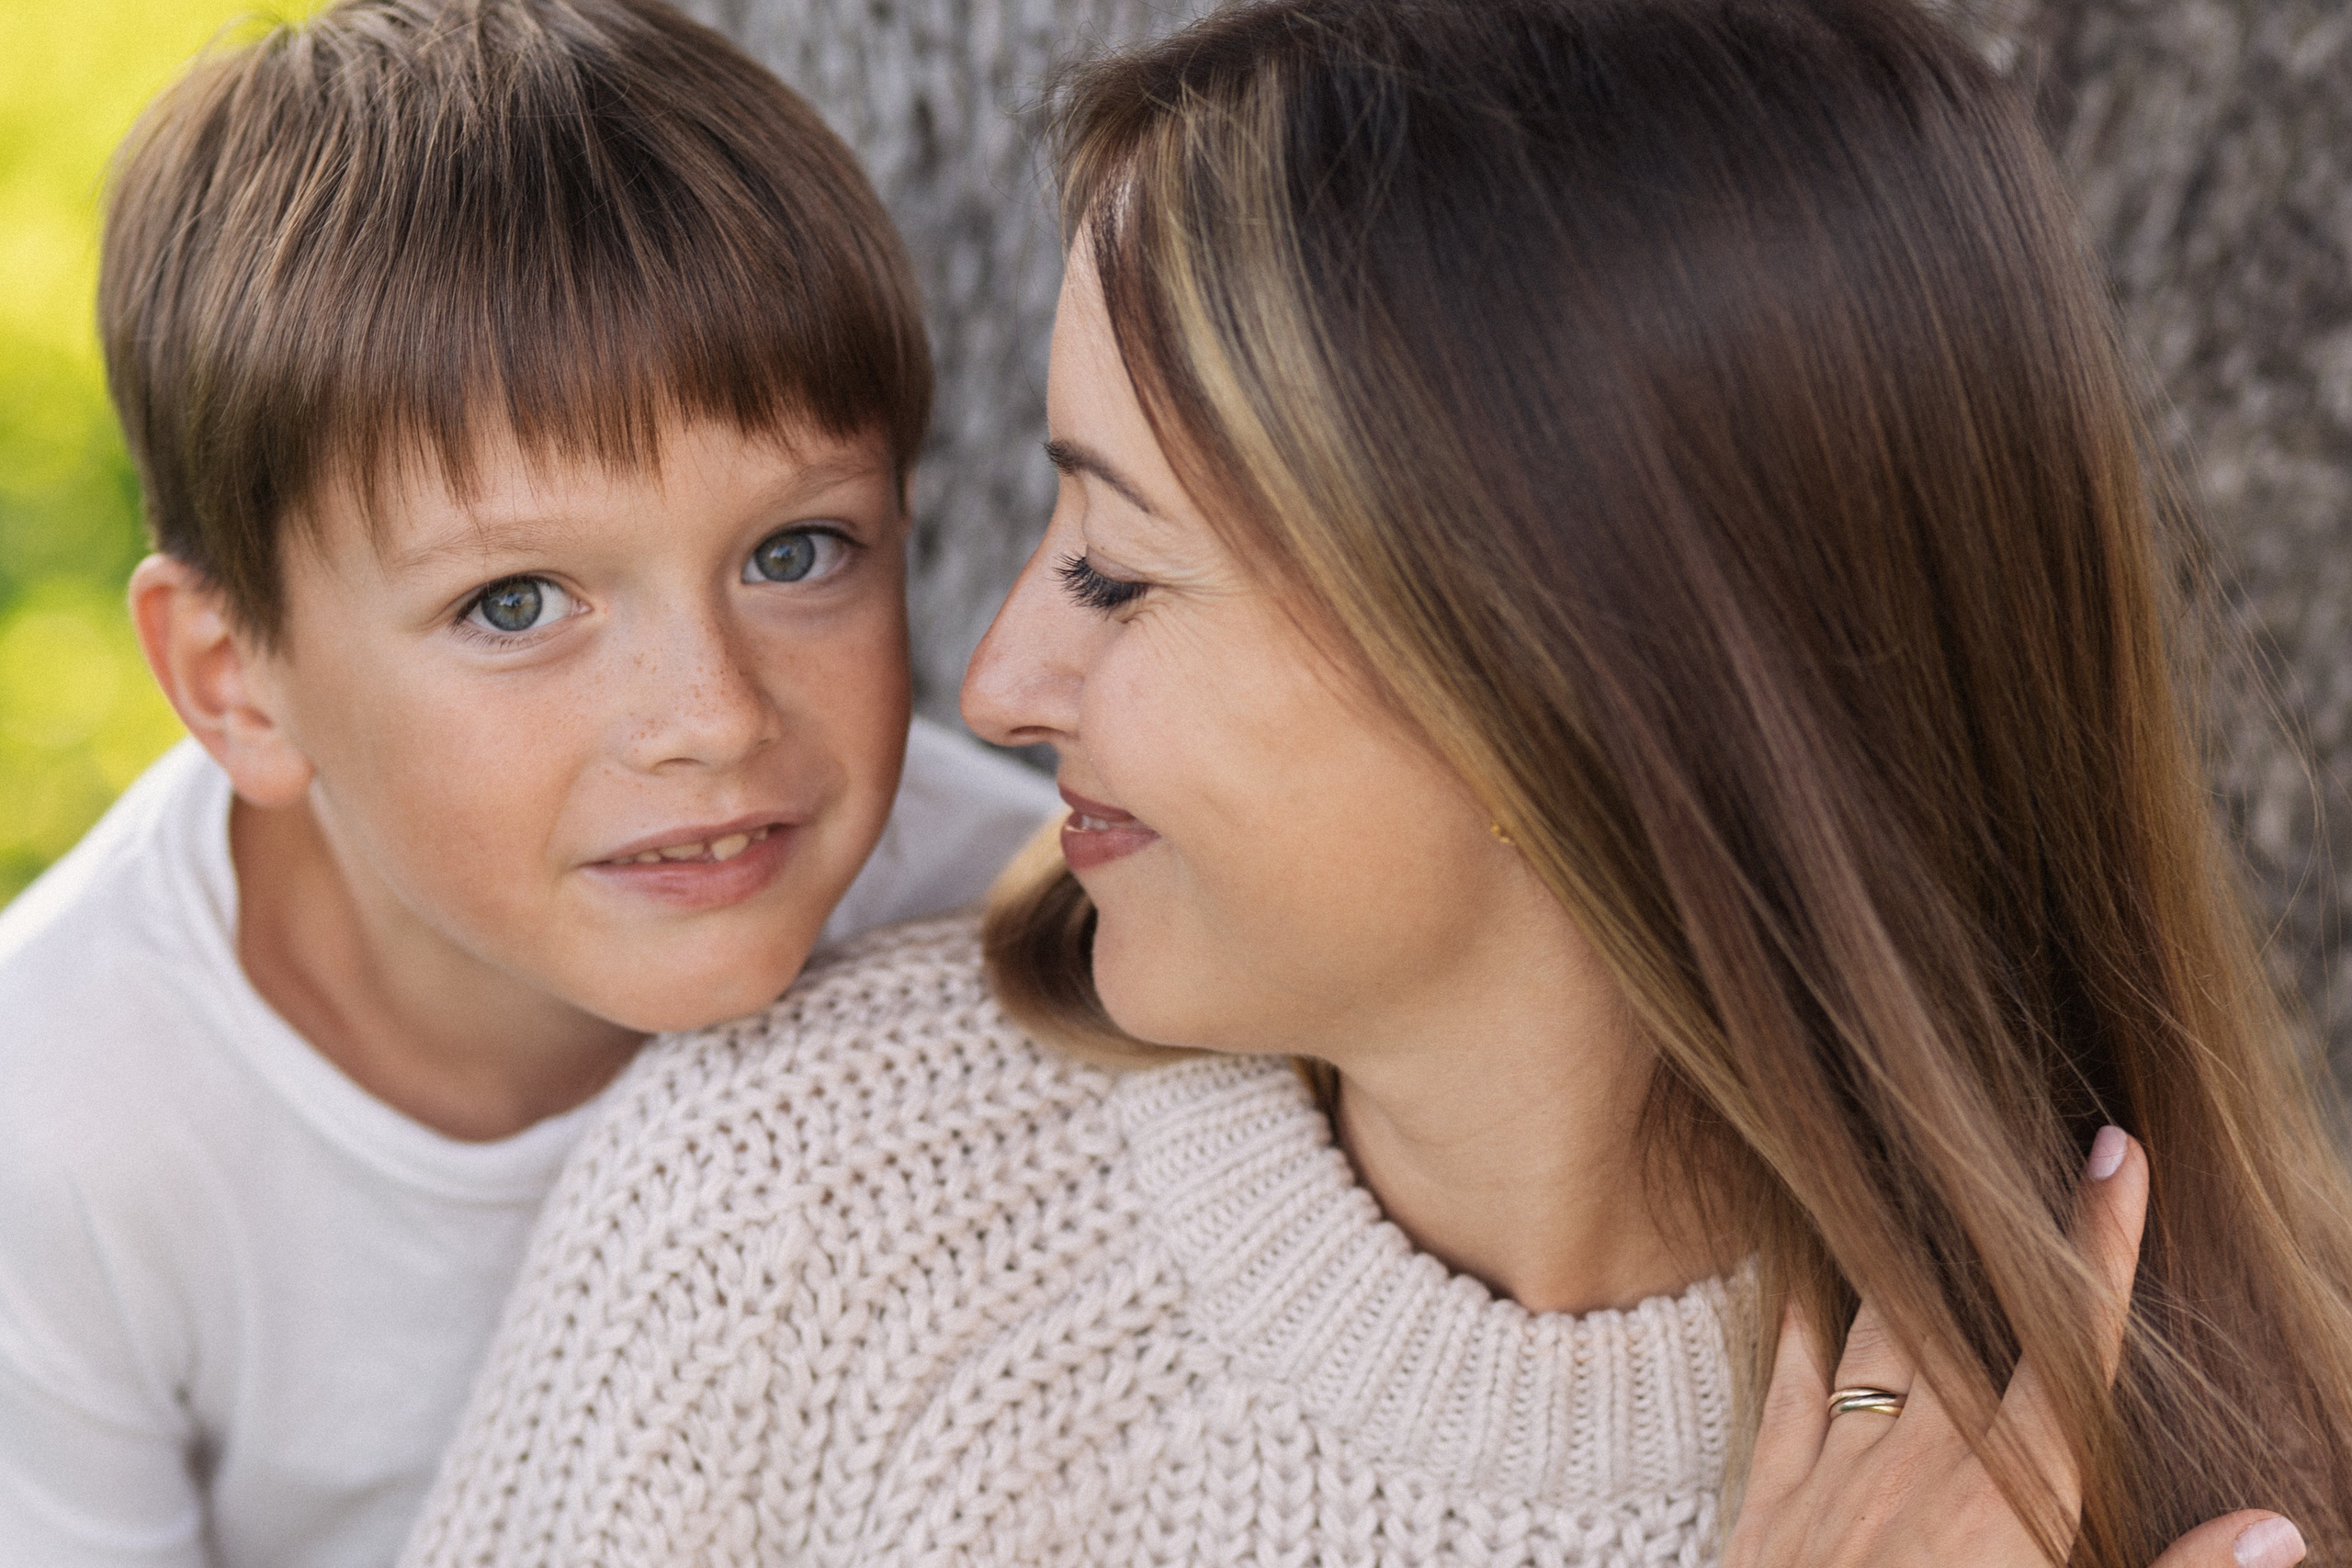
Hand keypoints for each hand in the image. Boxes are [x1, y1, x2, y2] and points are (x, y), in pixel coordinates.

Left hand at [1722, 1127, 2306, 1567]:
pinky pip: (1789, 1387)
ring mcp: (1839, 1472)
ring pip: (1877, 1333)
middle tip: (2025, 1150)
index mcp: (2006, 1497)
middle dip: (2006, 1232)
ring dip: (1909, 1267)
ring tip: (1927, 1194)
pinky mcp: (1773, 1497)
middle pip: (1970, 1316)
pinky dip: (1799, 1326)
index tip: (2119, 1154)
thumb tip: (2273, 1529)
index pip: (2072, 1350)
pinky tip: (1802, 1283)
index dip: (2101, 1245)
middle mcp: (1921, 1461)